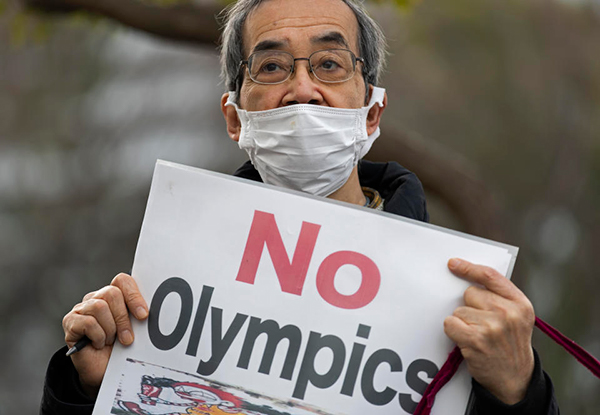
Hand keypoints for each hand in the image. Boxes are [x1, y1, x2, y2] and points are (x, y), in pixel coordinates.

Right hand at [62, 273, 147, 396]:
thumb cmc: (120, 350)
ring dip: (109, 329)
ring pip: (99, 307)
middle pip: (112, 293)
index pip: (123, 281)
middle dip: (123, 318)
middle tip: (127, 338)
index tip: (143, 316)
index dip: (134, 296)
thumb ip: (139, 317)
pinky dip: (97, 336)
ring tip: (110, 341)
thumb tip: (148, 312)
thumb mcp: (135, 331)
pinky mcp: (70, 321)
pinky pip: (87, 322)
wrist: (102, 373)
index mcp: (115, 296)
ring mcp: (82, 308)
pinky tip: (98, 344)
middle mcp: (97, 298)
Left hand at [443, 258, 534, 403]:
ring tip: (478, 336)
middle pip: (470, 293)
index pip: (490, 276)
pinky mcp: (476, 339)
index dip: (469, 268)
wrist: (515, 379)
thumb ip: (499, 296)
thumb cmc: (510, 344)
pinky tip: (468, 342)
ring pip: (458, 310)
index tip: (453, 264)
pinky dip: (454, 332)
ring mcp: (492, 326)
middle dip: (470, 307)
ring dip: (463, 323)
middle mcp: (508, 313)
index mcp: (520, 303)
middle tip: (483, 325)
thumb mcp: (517, 317)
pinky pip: (450, 323)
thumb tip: (467, 277)